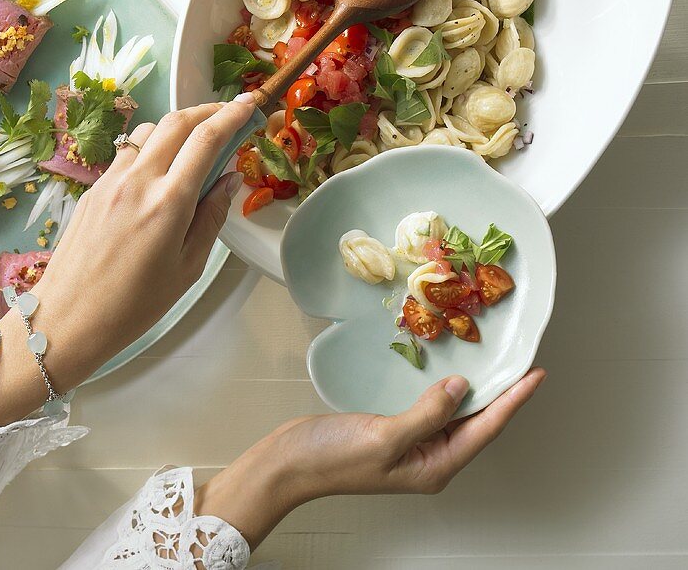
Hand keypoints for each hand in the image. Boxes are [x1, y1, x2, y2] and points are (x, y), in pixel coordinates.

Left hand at [0, 95, 254, 426]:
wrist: (66, 320)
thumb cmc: (134, 306)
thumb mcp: (188, 269)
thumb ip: (211, 217)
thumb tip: (230, 178)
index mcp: (168, 203)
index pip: (206, 139)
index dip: (232, 114)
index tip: (251, 103)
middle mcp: (138, 180)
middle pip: (177, 121)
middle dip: (208, 109)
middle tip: (230, 114)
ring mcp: (111, 179)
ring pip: (150, 130)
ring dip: (178, 127)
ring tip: (195, 144)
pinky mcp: (93, 187)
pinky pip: (128, 151)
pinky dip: (152, 146)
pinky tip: (160, 170)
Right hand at [195, 368, 545, 548]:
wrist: (291, 464)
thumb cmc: (333, 458)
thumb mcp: (385, 437)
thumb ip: (426, 413)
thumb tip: (461, 388)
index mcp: (435, 466)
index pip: (486, 428)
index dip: (514, 400)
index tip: (536, 375)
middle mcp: (430, 457)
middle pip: (478, 421)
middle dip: (503, 394)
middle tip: (522, 361)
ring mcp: (413, 444)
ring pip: (456, 413)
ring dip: (476, 388)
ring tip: (496, 361)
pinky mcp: (395, 430)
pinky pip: (432, 406)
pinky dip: (445, 387)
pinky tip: (447, 370)